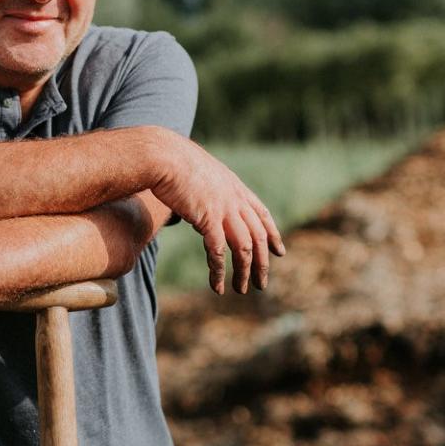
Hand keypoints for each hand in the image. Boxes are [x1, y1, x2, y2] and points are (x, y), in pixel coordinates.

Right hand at [152, 134, 285, 294]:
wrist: (164, 156)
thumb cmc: (174, 161)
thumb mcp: (201, 173)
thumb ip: (208, 189)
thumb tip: (201, 202)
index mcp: (236, 188)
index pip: (262, 215)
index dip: (273, 235)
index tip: (280, 252)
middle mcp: (235, 200)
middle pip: (258, 237)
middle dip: (262, 263)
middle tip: (261, 284)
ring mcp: (224, 209)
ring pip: (244, 248)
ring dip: (244, 272)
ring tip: (241, 289)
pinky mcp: (207, 219)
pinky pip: (218, 252)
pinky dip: (219, 271)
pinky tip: (218, 286)